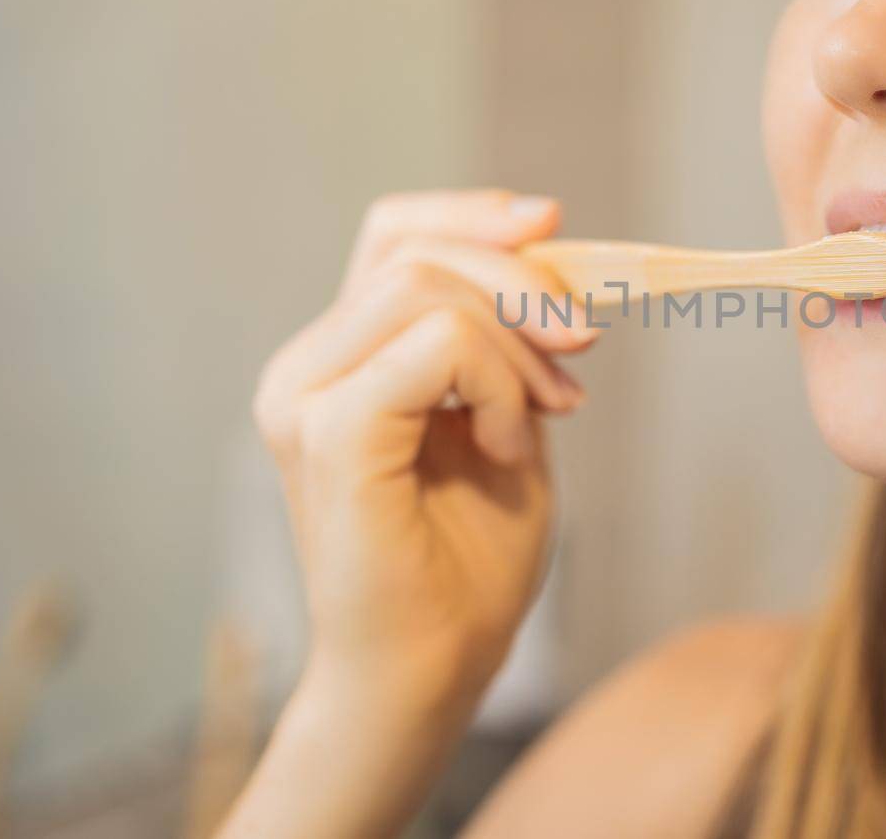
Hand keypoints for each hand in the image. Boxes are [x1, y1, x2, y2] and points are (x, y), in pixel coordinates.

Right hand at [251, 188, 595, 721]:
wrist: (433, 669)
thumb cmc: (468, 562)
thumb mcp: (507, 416)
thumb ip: (508, 339)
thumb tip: (543, 241)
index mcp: (338, 359)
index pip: (393, 237)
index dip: (472, 214)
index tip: (550, 223)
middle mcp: (304, 368)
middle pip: (416, 253)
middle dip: (522, 288)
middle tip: (581, 351)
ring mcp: (304, 397)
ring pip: (426, 288)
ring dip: (517, 346)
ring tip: (543, 419)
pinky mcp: (330, 432)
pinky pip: (437, 346)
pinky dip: (499, 385)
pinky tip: (508, 447)